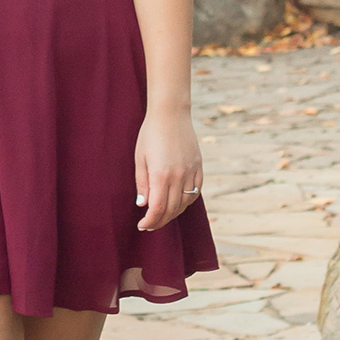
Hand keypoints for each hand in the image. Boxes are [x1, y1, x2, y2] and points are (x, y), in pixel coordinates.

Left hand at [135, 104, 202, 231]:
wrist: (171, 114)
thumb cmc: (150, 134)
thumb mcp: (140, 158)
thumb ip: (142, 183)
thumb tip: (143, 205)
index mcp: (161, 174)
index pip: (158, 208)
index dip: (150, 221)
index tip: (142, 225)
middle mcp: (178, 176)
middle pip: (172, 209)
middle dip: (160, 221)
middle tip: (150, 225)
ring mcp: (191, 172)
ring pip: (185, 203)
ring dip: (173, 214)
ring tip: (162, 216)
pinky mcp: (199, 167)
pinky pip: (195, 191)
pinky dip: (187, 201)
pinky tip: (178, 204)